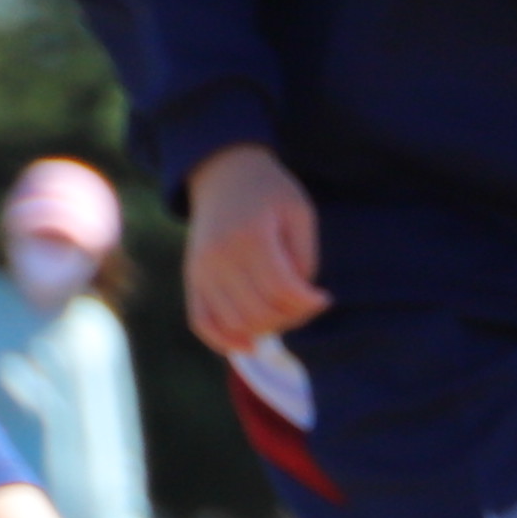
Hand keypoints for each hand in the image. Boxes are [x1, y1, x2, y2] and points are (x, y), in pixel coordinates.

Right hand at [186, 145, 330, 355]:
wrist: (224, 173)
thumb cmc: (270, 192)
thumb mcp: (299, 213)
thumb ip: (303, 258)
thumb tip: (300, 299)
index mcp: (250, 236)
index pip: (281, 289)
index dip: (308, 302)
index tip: (324, 298)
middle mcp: (219, 256)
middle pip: (259, 311)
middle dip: (292, 317)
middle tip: (307, 305)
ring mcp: (201, 269)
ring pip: (235, 322)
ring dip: (266, 329)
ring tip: (286, 313)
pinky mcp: (191, 277)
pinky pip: (201, 321)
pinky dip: (224, 340)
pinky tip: (250, 344)